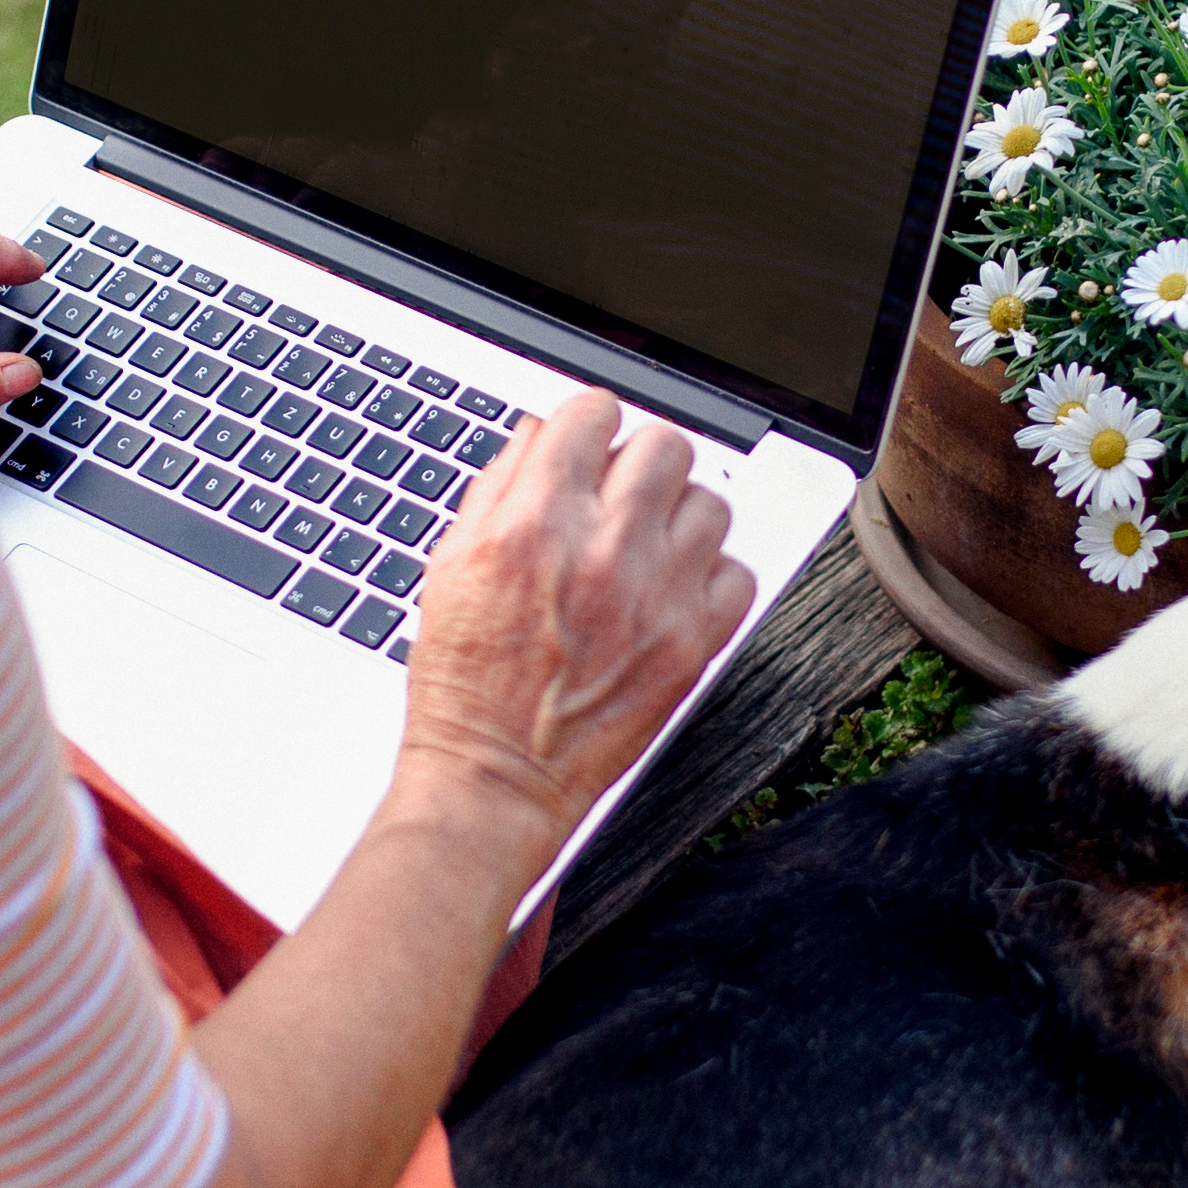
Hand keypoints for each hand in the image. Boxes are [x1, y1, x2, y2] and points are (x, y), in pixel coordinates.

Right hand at [397, 390, 753, 847]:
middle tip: (621, 495)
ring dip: (680, 516)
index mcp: (535, 520)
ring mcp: (657, 596)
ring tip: (649, 546)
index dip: (589, 425)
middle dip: (640, 461)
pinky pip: (737, 574)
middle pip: (665, 445)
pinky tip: (674, 592)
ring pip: (710, 503)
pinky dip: (711, 577)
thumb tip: (539, 435)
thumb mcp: (451, 566)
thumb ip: (498, 488)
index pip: (593, 412)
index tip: (588, 443)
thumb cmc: (465, 683)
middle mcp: (603, 549)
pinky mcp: (691, 645)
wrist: (495, 775)